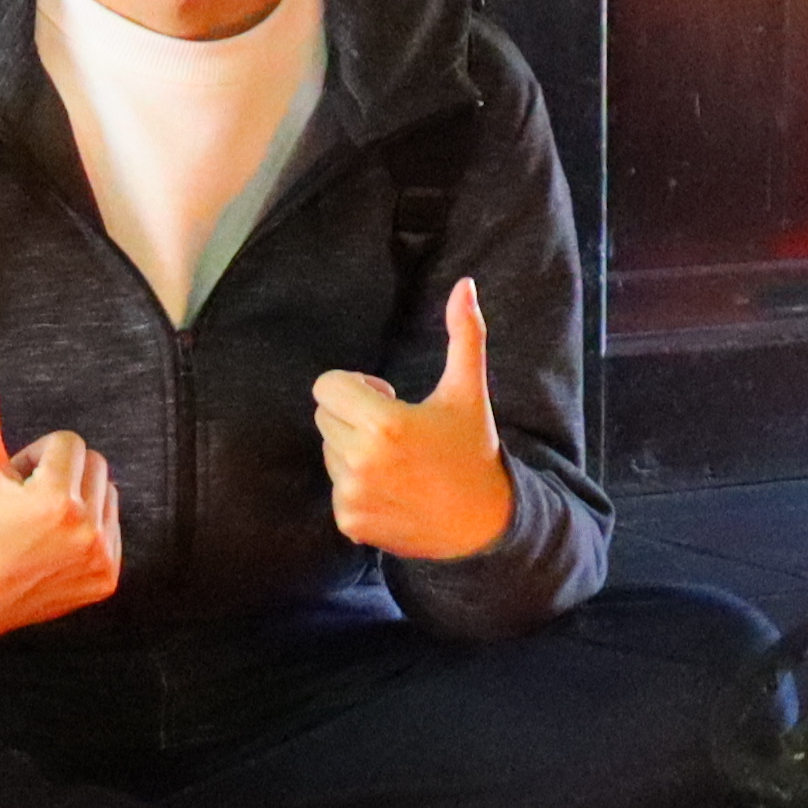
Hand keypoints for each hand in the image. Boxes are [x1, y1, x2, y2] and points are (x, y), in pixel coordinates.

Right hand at [0, 361, 121, 648]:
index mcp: (55, 501)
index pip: (68, 443)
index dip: (34, 458)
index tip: (12, 486)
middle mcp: (85, 532)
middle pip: (94, 464)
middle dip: (60, 475)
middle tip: (24, 505)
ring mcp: (99, 560)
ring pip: (107, 493)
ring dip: (78, 499)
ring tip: (39, 527)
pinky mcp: (107, 580)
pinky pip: (113, 529)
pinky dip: (89, 531)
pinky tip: (53, 549)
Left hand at [312, 281, 516, 562]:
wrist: (483, 524)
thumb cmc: (473, 451)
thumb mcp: (468, 391)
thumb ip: (464, 334)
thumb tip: (465, 283)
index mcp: (385, 423)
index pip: (326, 387)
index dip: (356, 386)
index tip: (389, 398)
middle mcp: (362, 461)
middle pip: (325, 417)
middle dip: (353, 415)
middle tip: (395, 431)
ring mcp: (353, 495)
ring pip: (329, 452)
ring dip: (352, 450)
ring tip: (396, 462)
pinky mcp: (349, 522)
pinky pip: (334, 488)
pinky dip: (355, 486)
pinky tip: (392, 490)